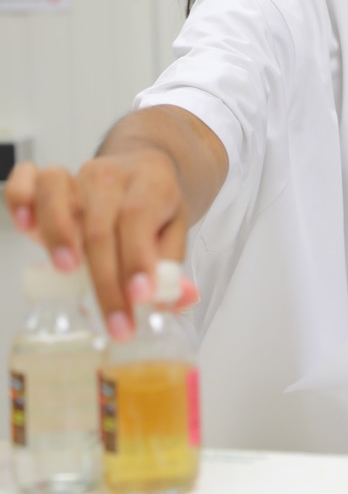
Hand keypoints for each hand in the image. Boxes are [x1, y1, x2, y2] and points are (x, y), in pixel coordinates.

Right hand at [6, 151, 197, 339]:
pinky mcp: (49, 181)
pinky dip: (20, 199)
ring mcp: (77, 177)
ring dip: (58, 234)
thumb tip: (181, 299)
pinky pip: (27, 179)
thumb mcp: (174, 232)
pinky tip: (25, 226)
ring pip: (58, 194)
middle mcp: (111, 177)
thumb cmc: (155, 207)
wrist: (141, 169)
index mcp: (150, 184)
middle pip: (100, 225)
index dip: (137, 258)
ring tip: (67, 270)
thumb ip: (172, 265)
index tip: (139, 297)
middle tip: (116, 323)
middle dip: (106, 281)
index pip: (139, 217)